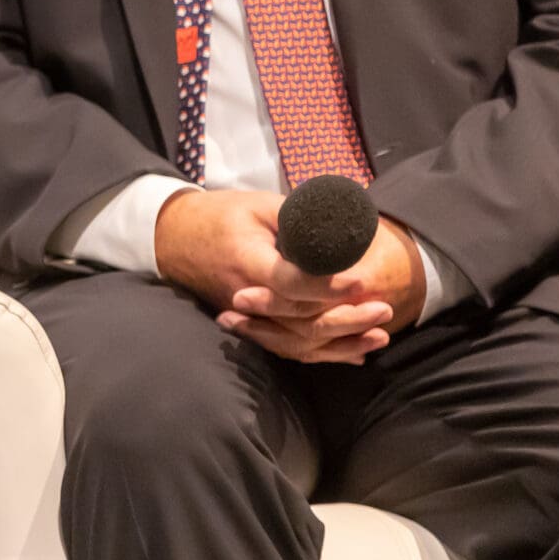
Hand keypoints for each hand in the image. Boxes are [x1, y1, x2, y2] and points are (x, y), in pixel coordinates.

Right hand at [155, 188, 395, 365]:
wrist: (173, 237)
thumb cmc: (219, 215)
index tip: (363, 281)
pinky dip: (322, 353)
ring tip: (379, 336)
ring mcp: (248, 316)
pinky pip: (288, 347)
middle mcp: (247, 297)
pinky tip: (353, 354)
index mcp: (249, 262)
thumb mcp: (258, 205)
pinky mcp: (251, 325)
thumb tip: (344, 231)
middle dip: (347, 318)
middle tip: (384, 309)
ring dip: (341, 343)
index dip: (328, 286)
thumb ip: (298, 220)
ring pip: (298, 342)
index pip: (292, 283)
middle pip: (301, 321)